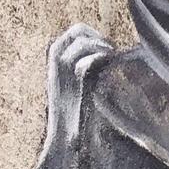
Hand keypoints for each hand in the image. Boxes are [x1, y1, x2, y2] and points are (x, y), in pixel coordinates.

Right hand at [44, 24, 110, 154]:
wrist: (64, 136)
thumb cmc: (74, 115)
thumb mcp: (76, 86)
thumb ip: (85, 69)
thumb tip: (104, 56)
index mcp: (54, 60)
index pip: (73, 32)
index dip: (92, 35)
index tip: (106, 47)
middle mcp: (55, 60)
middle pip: (77, 31)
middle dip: (98, 37)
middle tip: (111, 51)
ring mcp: (63, 69)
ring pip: (83, 42)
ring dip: (102, 47)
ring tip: (114, 57)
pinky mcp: (74, 82)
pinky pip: (88, 60)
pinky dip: (103, 58)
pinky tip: (112, 65)